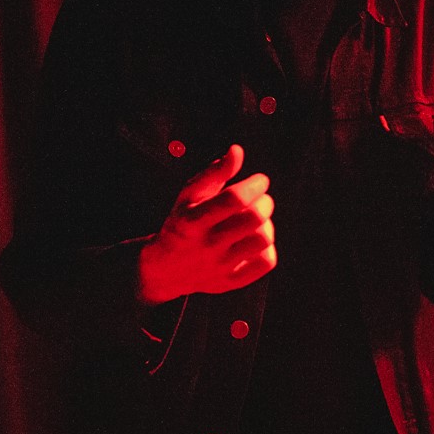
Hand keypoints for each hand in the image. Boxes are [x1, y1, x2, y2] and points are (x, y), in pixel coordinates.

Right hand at [137, 145, 276, 304]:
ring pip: (263, 240)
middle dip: (265, 202)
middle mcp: (206, 246)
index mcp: (192, 220)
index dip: (255, 185)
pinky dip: (267, 247)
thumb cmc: (183, 222)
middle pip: (253, 219)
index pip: (234, 199)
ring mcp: (220, 267)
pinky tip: (255, 240)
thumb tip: (237, 151)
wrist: (165, 269)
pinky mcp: (231, 282)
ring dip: (267, 224)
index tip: (261, 180)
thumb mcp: (189, 195)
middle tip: (261, 200)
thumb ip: (214, 172)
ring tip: (258, 221)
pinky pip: (266, 262)